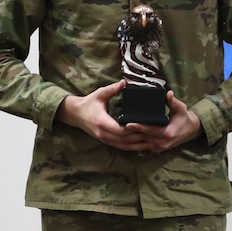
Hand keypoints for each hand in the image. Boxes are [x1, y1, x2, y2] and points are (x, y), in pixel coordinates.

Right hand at [56, 81, 197, 151]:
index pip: (121, 130)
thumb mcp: (99, 94)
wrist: (75, 114)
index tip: (147, 127)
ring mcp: (104, 139)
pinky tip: (143, 146)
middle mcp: (103, 133)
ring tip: (153, 143)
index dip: (134, 130)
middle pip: (125, 140)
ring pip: (124, 146)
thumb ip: (112, 89)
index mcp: (102, 122)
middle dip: (140, 139)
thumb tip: (124, 82)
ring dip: (139, 146)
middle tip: (155, 136)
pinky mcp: (106, 141)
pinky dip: (132, 148)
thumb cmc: (88, 103)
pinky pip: (121, 147)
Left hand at [120, 90, 201, 152]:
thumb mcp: (181, 108)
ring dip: (132, 136)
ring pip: (142, 142)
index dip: (138, 126)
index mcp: (167, 133)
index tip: (128, 123)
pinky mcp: (157, 149)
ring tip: (120, 129)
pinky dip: (137, 140)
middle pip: (143, 137)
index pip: (149, 130)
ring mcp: (160, 148)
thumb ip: (173, 101)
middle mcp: (162, 143)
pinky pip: (145, 145)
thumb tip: (168, 93)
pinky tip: (128, 135)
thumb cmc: (184, 118)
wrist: (191, 130)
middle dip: (131, 131)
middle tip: (119, 125)